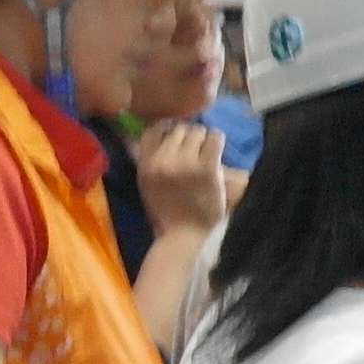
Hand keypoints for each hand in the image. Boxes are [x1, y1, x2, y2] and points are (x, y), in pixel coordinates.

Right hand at [136, 117, 231, 240]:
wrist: (181, 235)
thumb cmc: (165, 212)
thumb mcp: (146, 182)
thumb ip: (151, 158)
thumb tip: (164, 132)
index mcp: (146, 163)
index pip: (153, 129)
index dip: (167, 129)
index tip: (177, 140)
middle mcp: (163, 160)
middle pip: (179, 128)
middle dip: (188, 136)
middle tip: (195, 150)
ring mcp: (186, 163)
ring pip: (198, 131)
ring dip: (203, 139)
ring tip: (205, 153)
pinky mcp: (207, 169)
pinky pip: (215, 139)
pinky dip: (217, 141)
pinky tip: (216, 152)